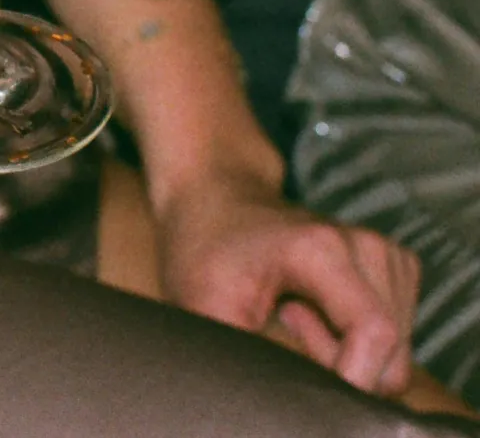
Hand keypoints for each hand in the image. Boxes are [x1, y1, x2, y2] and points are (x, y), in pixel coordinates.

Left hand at [154, 174, 419, 395]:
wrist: (215, 198)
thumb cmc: (202, 251)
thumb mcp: (202, 306)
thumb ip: (243, 357)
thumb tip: (272, 400)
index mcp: (322, 250)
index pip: (374, 334)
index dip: (351, 379)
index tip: (308, 387)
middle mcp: (367, 246)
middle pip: (390, 352)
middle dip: (340, 364)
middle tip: (284, 325)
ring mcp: (387, 254)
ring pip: (395, 351)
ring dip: (346, 351)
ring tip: (292, 312)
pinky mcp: (396, 266)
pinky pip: (395, 335)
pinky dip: (357, 337)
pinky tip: (314, 308)